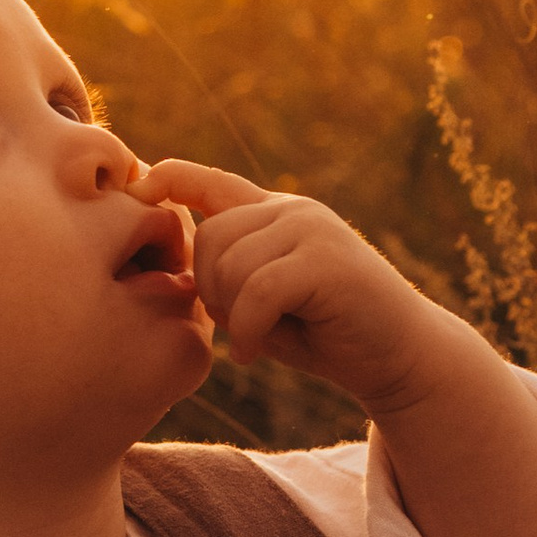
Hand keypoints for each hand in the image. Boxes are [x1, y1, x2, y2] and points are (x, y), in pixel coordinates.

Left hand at [130, 156, 433, 404]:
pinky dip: (251, 331)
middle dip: (209, 291)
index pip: (210, 181)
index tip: (137, 186)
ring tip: (255, 338)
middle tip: (237, 327)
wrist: (399, 358)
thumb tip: (173, 264)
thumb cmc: (325, 334)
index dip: (169, 178)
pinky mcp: (327, 261)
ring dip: (233, 315)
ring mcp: (313, 230)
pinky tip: (257, 354)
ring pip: (231, 266)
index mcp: (275, 214)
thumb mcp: (266, 299)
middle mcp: (293, 211)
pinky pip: (258, 292)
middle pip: (210, 237)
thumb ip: (229, 274)